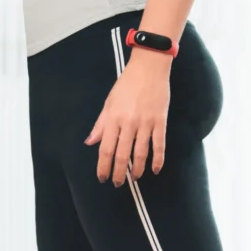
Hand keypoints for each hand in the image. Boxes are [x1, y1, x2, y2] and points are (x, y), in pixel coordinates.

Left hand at [85, 50, 171, 185]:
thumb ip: (100, 124)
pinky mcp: (160, 121)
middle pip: (122, 155)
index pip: (106, 149)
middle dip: (119, 173)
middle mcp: (129, 123)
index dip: (103, 167)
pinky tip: (155, 170)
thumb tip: (90, 143)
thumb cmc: (127, 84)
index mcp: (113, 119)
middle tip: (117, 184)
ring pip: (141, 153)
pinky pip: (159, 144)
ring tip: (135, 179)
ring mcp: (146, 123)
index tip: (102, 178)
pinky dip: (158, 159)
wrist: (149, 67)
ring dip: (137, 169)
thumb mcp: (109, 102)